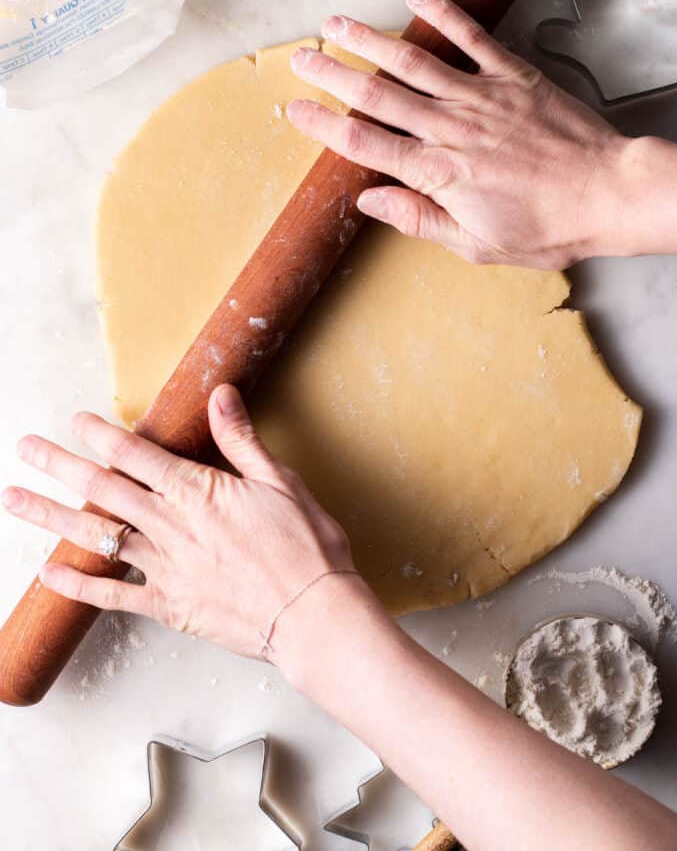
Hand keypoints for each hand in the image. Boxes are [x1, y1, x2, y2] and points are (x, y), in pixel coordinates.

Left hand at [1, 385, 358, 664]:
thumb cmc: (306, 546)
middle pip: (103, 488)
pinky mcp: (168, 604)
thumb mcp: (280, 481)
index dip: (100, 434)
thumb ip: (241, 440)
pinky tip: (48, 576)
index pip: (135, 454)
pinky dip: (78, 586)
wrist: (313, 614)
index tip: (74, 421)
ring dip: (52, 516)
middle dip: (59, 464)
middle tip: (25, 448)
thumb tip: (221, 394)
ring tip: (16, 499)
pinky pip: (112, 595)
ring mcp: (164, 567)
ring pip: (96, 535)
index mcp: (196, 491)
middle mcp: (170, 525)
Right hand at [287, 0, 631, 268]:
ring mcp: (481, 96)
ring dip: (370, 40)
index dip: (323, 125)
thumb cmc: (545, 227)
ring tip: (336, 23)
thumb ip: (418, 219)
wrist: (607, 194)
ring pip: (414, 62)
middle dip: (333, 74)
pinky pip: (473, 37)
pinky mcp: (513, 76)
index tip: (295, 109)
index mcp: (438, 173)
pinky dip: (444, 13)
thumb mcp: (475, 244)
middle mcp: (451, 128)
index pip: (364, 143)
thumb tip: (368, 200)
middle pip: (377, 95)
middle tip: (301, 58)